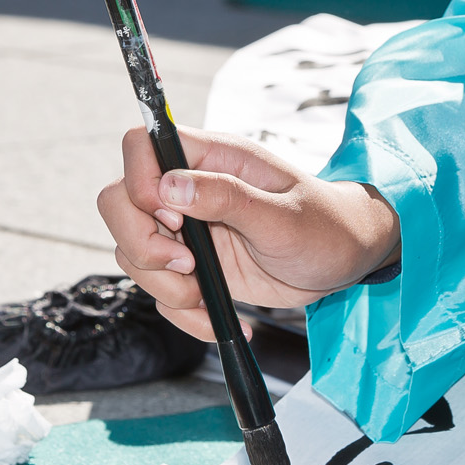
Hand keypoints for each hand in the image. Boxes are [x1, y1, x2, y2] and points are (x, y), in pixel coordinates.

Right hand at [97, 126, 399, 341]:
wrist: (345, 261)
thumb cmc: (325, 226)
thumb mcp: (282, 216)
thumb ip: (226, 197)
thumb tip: (170, 187)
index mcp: (211, 159)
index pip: (141, 148)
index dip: (141, 184)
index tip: (175, 222)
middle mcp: (189, 190)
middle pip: (119, 202)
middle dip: (142, 244)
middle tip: (188, 267)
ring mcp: (186, 229)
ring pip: (131, 251)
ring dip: (161, 285)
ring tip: (206, 295)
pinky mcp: (191, 266)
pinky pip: (157, 289)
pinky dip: (179, 312)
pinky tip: (216, 317)